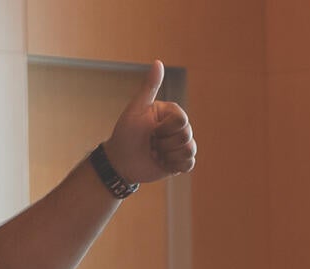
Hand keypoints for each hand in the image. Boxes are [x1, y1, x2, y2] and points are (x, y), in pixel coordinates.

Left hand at [103, 59, 196, 183]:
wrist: (120, 161)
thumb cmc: (125, 133)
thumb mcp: (136, 109)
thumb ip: (149, 87)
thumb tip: (158, 62)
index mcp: (171, 113)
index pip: (181, 120)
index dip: (164, 129)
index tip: (150, 130)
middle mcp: (179, 127)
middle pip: (186, 135)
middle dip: (164, 143)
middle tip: (150, 143)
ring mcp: (181, 145)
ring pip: (189, 150)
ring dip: (168, 155)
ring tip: (155, 153)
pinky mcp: (180, 162)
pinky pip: (189, 164)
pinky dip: (174, 165)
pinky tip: (162, 162)